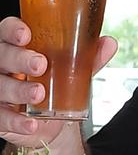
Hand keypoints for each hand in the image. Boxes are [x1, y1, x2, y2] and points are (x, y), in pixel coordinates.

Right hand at [0, 16, 116, 148]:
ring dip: (18, 89)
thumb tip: (109, 43)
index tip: (26, 35)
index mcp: (17, 47)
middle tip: (40, 64)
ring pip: (0, 86)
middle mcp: (3, 66)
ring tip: (39, 93)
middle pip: (1, 56)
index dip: (12, 30)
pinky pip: (1, 118)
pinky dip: (15, 121)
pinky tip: (31, 123)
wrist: (49, 121)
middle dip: (19, 58)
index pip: (6, 31)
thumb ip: (89, 56)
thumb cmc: (54, 83)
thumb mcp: (72, 68)